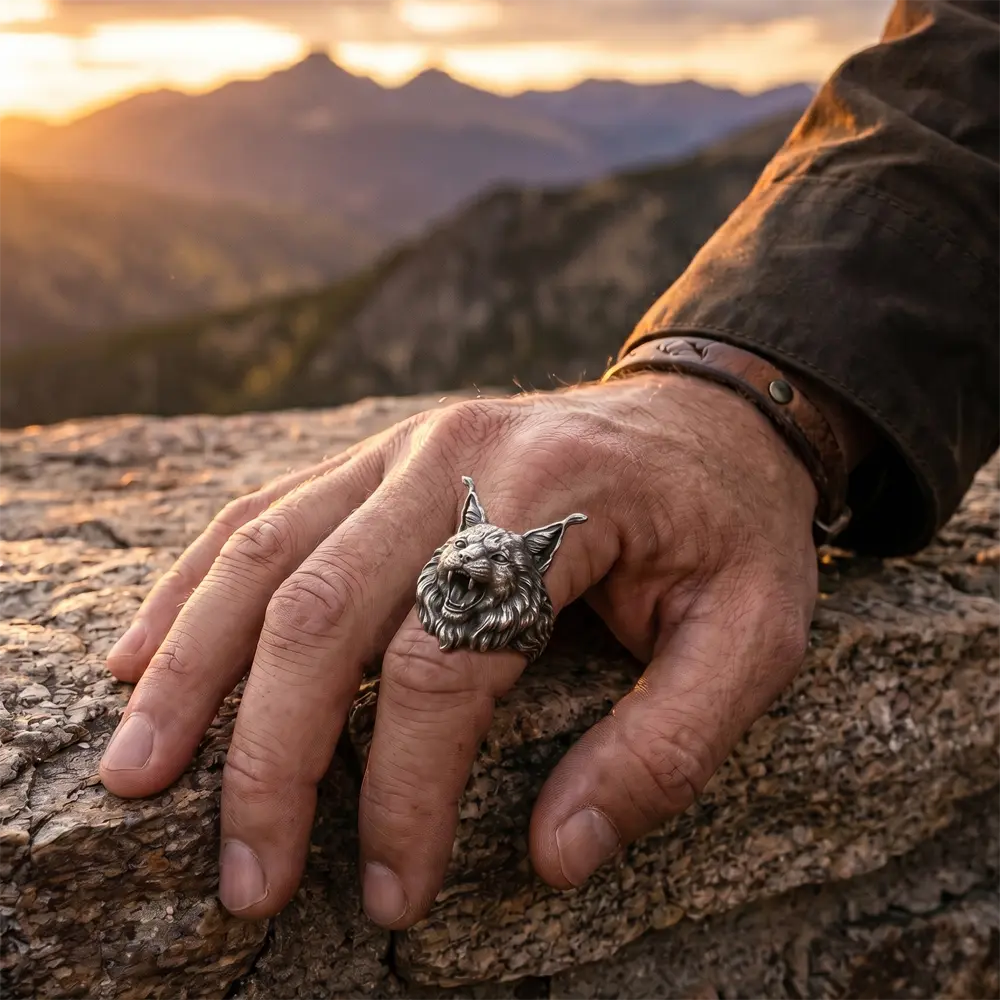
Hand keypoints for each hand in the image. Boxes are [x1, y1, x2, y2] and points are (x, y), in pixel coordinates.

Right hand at [99, 374, 818, 926]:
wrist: (711, 413)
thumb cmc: (734, 528)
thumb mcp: (754, 636)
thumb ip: (667, 746)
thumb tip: (554, 857)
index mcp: (551, 497)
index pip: (445, 661)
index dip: (405, 790)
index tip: (391, 894)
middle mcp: (457, 457)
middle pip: (323, 608)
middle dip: (270, 755)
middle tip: (243, 875)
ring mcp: (406, 446)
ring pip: (265, 553)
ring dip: (194, 667)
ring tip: (136, 768)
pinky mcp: (381, 457)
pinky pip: (266, 513)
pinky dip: (198, 585)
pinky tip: (144, 651)